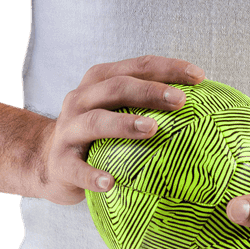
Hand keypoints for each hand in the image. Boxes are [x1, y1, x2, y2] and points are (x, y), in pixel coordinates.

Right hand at [35, 55, 204, 205]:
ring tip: (152, 130)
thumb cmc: (96, 133)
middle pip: (117, 87)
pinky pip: (78, 168)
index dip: (169, 68)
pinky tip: (111, 183)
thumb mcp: (116, 109)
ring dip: (124, 124)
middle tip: (182, 101)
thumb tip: (205, 107)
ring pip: (96, 121)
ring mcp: (68, 129)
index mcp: (100, 80)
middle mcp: (82, 98)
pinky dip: (93, 175)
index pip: (138, 66)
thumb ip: (148, 104)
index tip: (200, 76)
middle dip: (151, 91)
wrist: (45, 160)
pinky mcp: (60, 162)